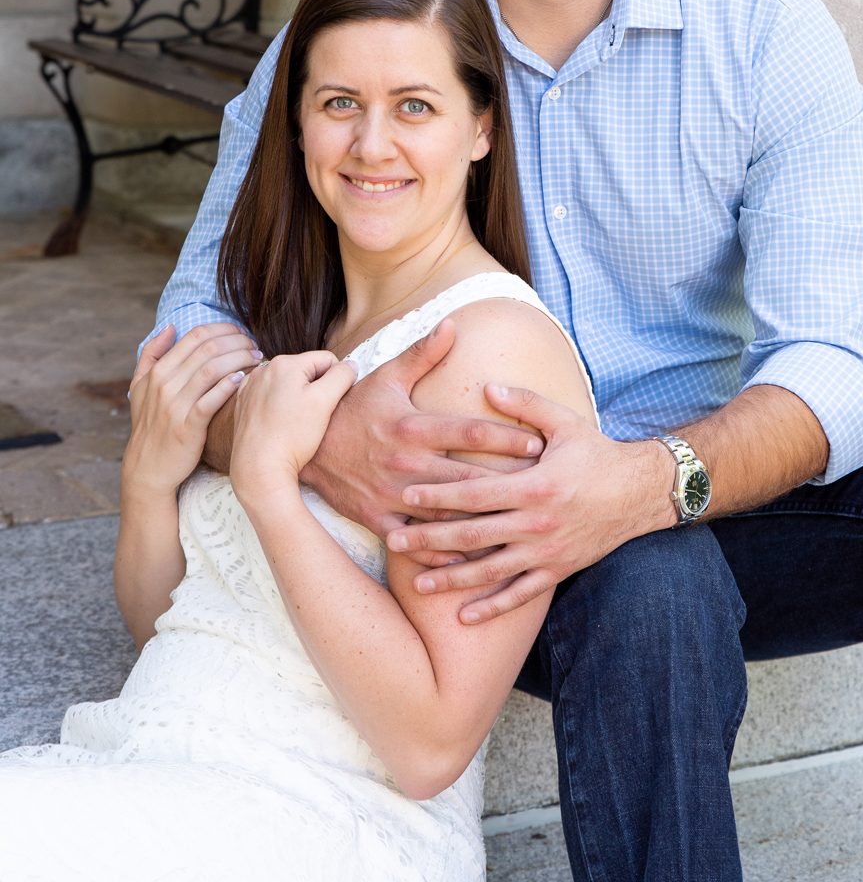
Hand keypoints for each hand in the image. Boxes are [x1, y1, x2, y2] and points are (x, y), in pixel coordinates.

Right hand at [124, 323, 260, 498]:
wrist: (148, 466)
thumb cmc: (150, 423)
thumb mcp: (140, 387)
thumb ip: (152, 354)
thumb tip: (170, 327)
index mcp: (157, 371)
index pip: (196, 336)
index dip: (223, 329)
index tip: (241, 332)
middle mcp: (164, 385)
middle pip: (208, 349)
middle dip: (237, 341)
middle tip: (255, 344)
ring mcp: (175, 406)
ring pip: (213, 369)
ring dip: (240, 358)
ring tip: (257, 358)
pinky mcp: (188, 427)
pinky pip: (212, 399)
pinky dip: (230, 385)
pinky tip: (245, 378)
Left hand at [231, 351, 357, 502]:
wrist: (259, 468)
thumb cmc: (292, 436)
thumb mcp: (326, 401)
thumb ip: (342, 376)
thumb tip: (350, 366)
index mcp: (284, 363)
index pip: (327, 360)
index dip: (337, 380)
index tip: (330, 404)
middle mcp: (263, 370)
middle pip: (306, 370)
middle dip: (316, 388)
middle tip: (314, 415)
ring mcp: (250, 386)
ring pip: (289, 383)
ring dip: (298, 396)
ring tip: (297, 420)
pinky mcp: (244, 403)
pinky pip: (271, 395)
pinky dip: (279, 404)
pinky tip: (281, 421)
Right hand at [298, 317, 544, 546]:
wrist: (297, 446)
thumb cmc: (350, 409)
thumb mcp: (384, 377)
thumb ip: (423, 353)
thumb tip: (454, 324)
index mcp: (413, 426)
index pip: (472, 431)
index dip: (509, 438)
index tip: (541, 444)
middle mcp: (406, 463)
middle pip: (468, 476)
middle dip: (509, 483)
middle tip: (546, 489)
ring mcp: (391, 494)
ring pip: (448, 514)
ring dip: (484, 521)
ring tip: (522, 525)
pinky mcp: (377, 519)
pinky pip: (416, 542)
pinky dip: (443, 552)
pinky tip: (475, 557)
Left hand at [387, 385, 669, 624]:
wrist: (643, 492)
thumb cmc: (600, 454)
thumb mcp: (566, 423)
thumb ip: (526, 405)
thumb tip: (487, 387)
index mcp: (536, 485)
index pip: (476, 493)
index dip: (438, 494)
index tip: (405, 494)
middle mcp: (538, 523)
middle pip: (473, 535)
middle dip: (429, 538)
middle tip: (393, 539)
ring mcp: (547, 551)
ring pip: (490, 570)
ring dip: (450, 579)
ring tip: (415, 584)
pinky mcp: (558, 570)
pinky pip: (521, 594)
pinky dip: (492, 607)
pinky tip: (464, 616)